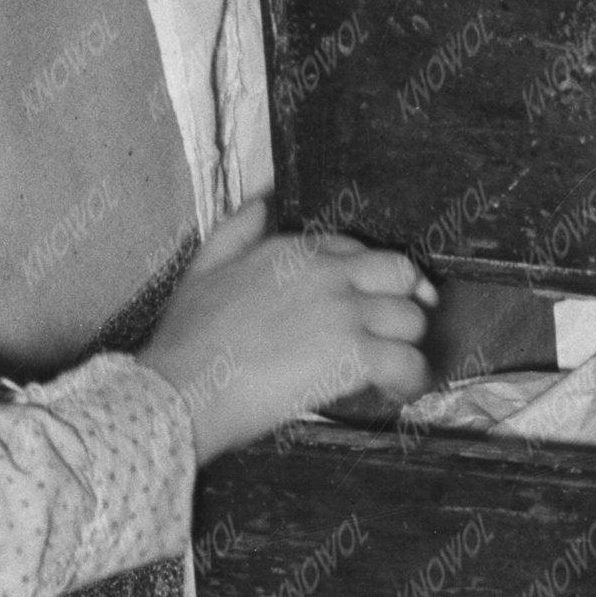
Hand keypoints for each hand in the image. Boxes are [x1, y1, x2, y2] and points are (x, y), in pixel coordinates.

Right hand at [140, 198, 432, 461]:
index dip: (366, 277)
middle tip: (396, 331)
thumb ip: (236, 232)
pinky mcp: (356, 356)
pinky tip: (396, 393)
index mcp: (293, 250)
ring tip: (393, 371)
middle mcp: (328, 273)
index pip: (355, 248)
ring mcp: (346, 313)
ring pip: (412, 320)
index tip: (364, 301)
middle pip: (400, 273)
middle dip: (404, 301)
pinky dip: (410, 380)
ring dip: (406, 345)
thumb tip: (262, 204)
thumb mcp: (203, 269)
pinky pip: (409, 363)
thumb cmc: (187, 340)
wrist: (183, 388)